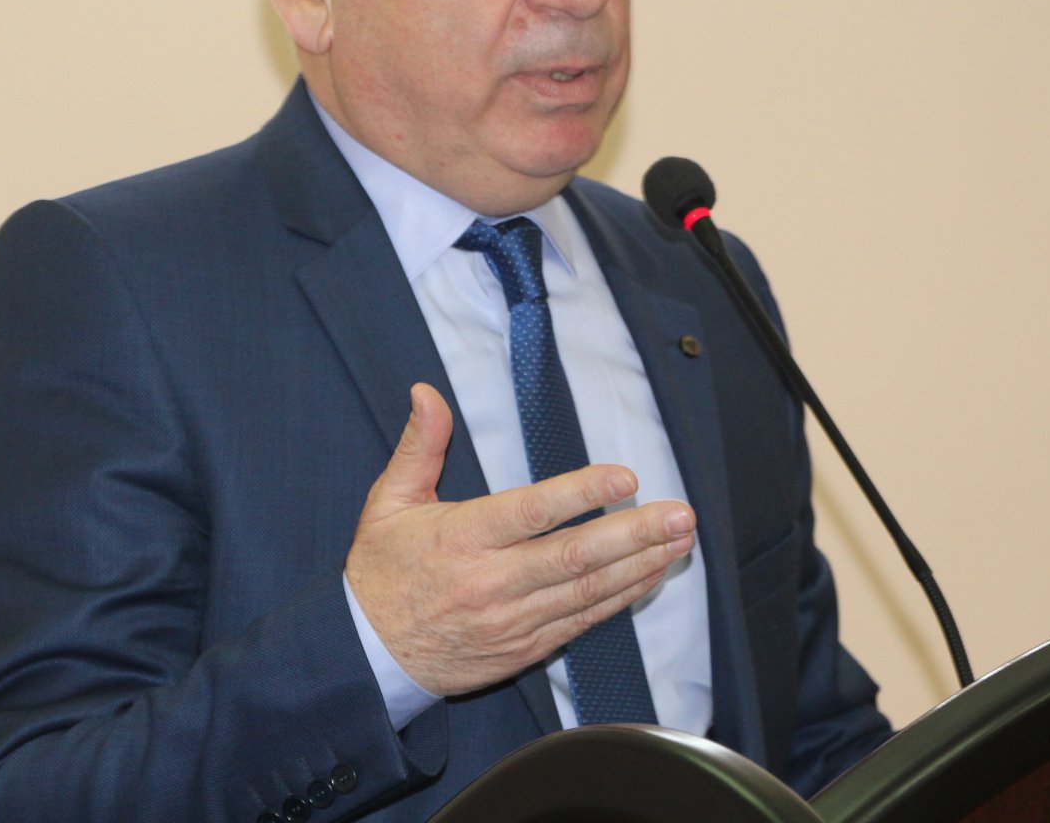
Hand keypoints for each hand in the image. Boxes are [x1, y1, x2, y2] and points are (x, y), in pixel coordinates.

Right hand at [345, 383, 696, 696]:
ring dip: (640, 565)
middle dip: (634, 534)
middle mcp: (492, 583)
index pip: (531, 513)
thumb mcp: (388, 502)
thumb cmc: (381, 572)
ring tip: (680, 540)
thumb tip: (426, 392)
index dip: (580, 494)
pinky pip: (582, 622)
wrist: (368, 657)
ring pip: (588, 593)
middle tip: (680, 514)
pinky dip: (621, 599)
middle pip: (574, 558)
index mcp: (462, 538)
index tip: (624, 478)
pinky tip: (650, 575)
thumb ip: (419, 446)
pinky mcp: (525, 648)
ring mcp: (512, 621)